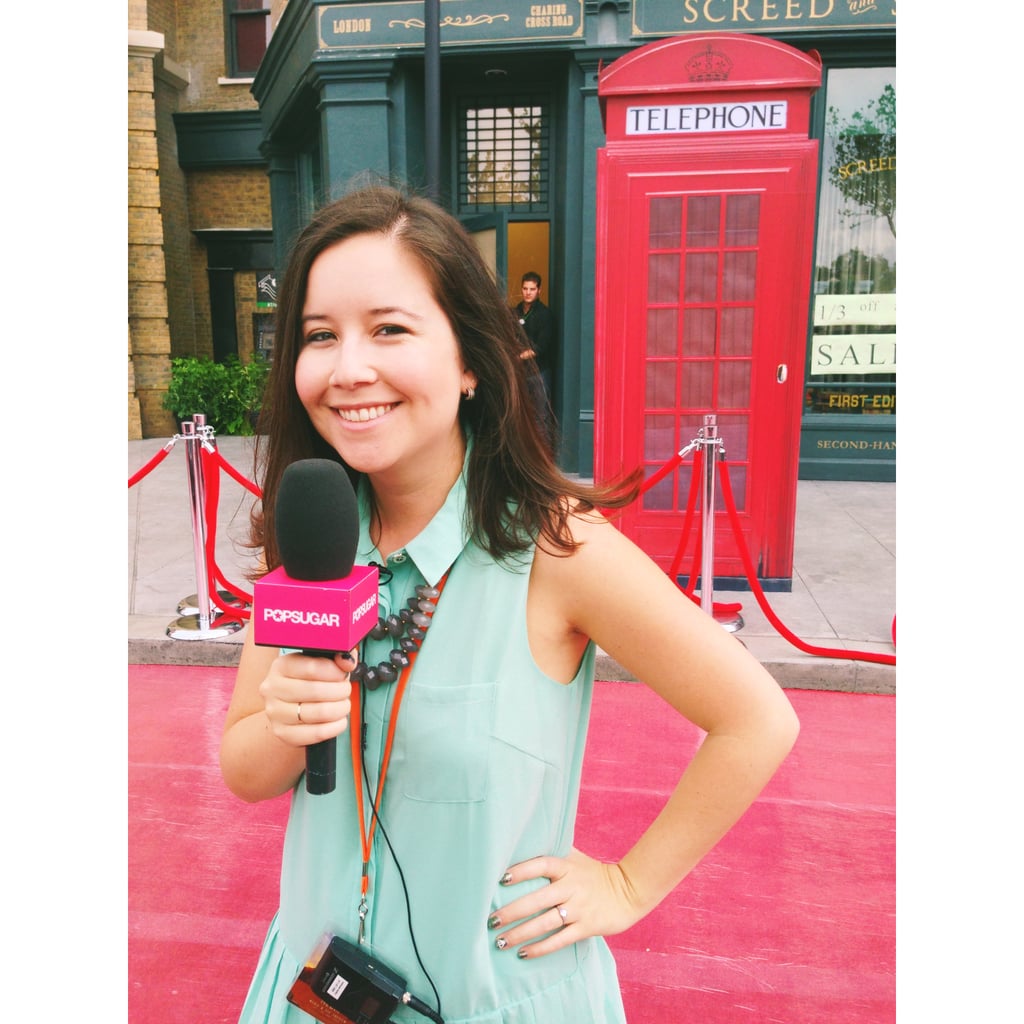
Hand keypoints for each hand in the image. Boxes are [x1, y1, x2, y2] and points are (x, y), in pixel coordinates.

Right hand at [258, 651, 355, 747]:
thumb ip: (336, 659)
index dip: (335, 672)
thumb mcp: (318, 664)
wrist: (288, 709)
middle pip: (316, 691)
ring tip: (343, 705)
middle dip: (340, 691)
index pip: (312, 667)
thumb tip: (347, 662)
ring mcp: (275, 712)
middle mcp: (273, 688)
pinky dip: (335, 727)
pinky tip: (339, 720)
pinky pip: (316, 733)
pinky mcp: (282, 732)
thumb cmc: (307, 683)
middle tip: (345, 691)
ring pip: (319, 712)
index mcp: (281, 666)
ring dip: (340, 708)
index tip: (343, 675)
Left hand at [488, 848, 640, 958]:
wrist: (629, 891)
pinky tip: (523, 953)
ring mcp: (579, 908)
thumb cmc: (594, 873)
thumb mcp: (576, 857)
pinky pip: (560, 940)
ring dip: (521, 933)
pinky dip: (541, 948)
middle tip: (491, 921)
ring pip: (545, 922)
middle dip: (512, 911)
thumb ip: (553, 852)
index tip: (501, 879)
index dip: (521, 871)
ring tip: (500, 941)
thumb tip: (523, 842)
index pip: (541, 865)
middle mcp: (571, 886)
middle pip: (538, 899)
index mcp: (567, 866)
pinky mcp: (587, 927)